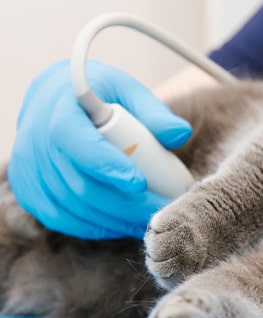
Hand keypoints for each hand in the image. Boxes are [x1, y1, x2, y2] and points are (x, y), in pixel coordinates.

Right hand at [8, 59, 191, 239]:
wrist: (55, 100)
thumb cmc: (99, 94)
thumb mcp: (128, 90)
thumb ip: (154, 112)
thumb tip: (180, 133)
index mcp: (60, 107)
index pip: (77, 141)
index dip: (107, 165)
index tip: (140, 183)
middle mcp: (36, 138)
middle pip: (79, 184)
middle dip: (124, 205)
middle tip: (160, 211)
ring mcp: (28, 167)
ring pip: (71, 206)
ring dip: (112, 221)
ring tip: (148, 221)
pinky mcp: (28, 189)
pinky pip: (59, 218)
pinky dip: (92, 227)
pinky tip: (120, 225)